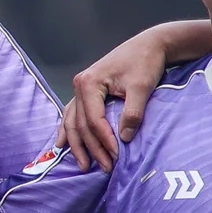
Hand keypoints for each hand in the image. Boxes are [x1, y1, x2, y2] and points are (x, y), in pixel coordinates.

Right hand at [60, 29, 165, 171]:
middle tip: (104, 167)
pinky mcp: (85, 92)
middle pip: (80, 124)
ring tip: (84, 165)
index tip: (116, 156)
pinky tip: (62, 144)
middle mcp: (78, 86)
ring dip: (77, 145)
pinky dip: (68, 131)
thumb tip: (124, 139)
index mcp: (88, 83)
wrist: (149, 45)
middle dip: (91, 148)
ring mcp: (79, 89)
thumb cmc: (145, 62)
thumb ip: (132, 113)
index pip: (93, 119)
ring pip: (72, 122)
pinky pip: (72, 115)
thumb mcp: (141, 87)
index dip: (104, 140)